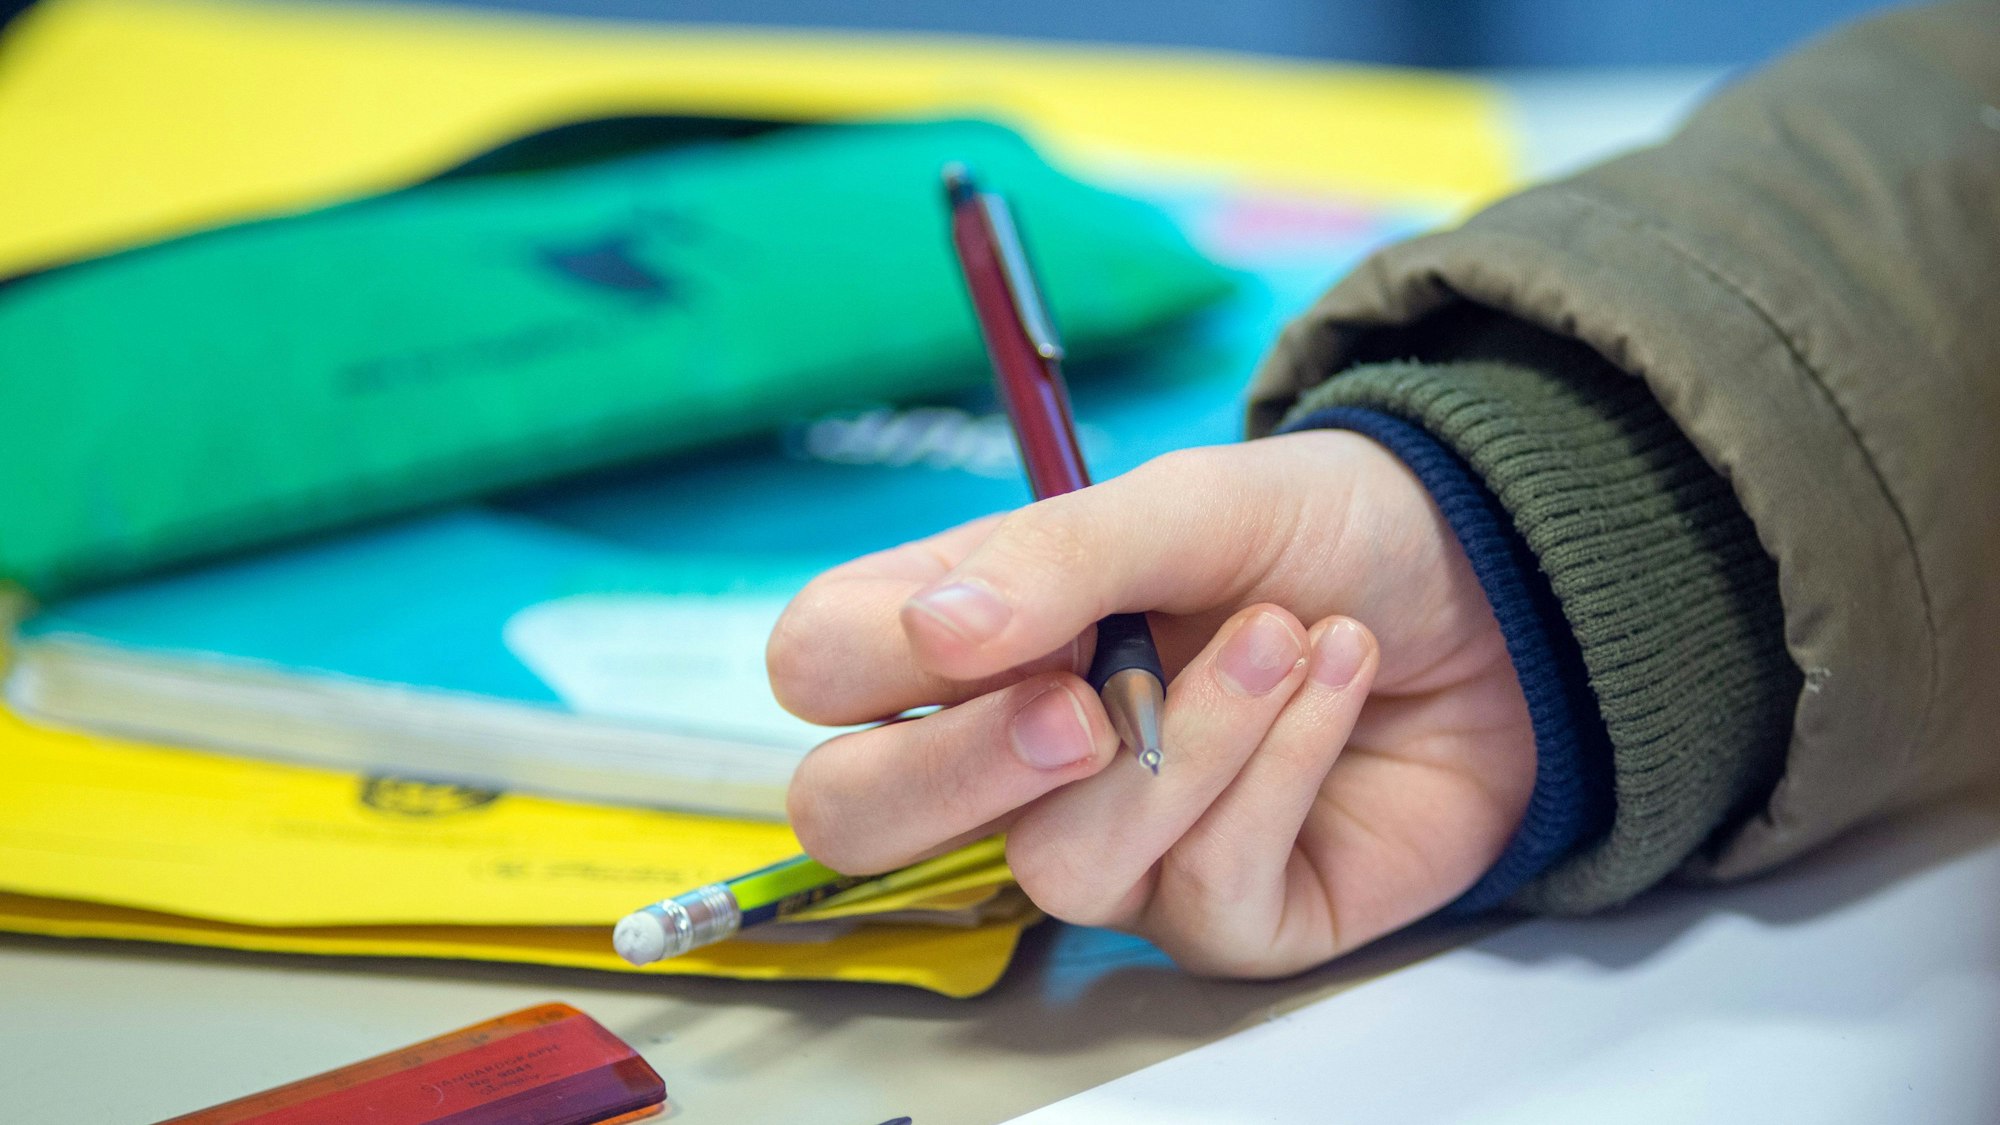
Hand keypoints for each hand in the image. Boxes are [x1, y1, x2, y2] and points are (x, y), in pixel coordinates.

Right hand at [767, 429, 1534, 976]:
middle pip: (862, 822)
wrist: (1502, 589)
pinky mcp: (1223, 911)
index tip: (983, 624)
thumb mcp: (1191, 503)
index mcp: (973, 632)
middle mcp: (1018, 753)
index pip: (821, 674)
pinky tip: (1340, 683)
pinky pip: (1205, 885)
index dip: (868, 664)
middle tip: (1085, 701)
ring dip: (1192, 739)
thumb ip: (1055, 558)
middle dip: (968, 768)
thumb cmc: (1325, 530)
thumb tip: (937, 633)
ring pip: (1059, 863)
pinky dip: (1281, 766)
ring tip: (1288, 637)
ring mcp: (1115, 845)